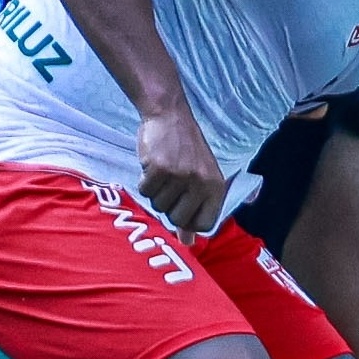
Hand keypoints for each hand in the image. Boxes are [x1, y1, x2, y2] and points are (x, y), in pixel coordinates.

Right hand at [136, 104, 225, 242]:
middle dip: (168, 205)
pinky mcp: (159, 168)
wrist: (169, 115)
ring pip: (158, 206)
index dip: (188, 220)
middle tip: (170, 184)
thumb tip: (188, 243)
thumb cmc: (185, 150)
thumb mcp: (199, 179)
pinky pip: (144, 191)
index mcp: (215, 187)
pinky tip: (152, 166)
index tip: (181, 206)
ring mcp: (180, 176)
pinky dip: (144, 181)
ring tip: (163, 172)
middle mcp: (200, 183)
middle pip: (176, 218)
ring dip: (155, 192)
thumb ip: (195, 210)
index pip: (204, 224)